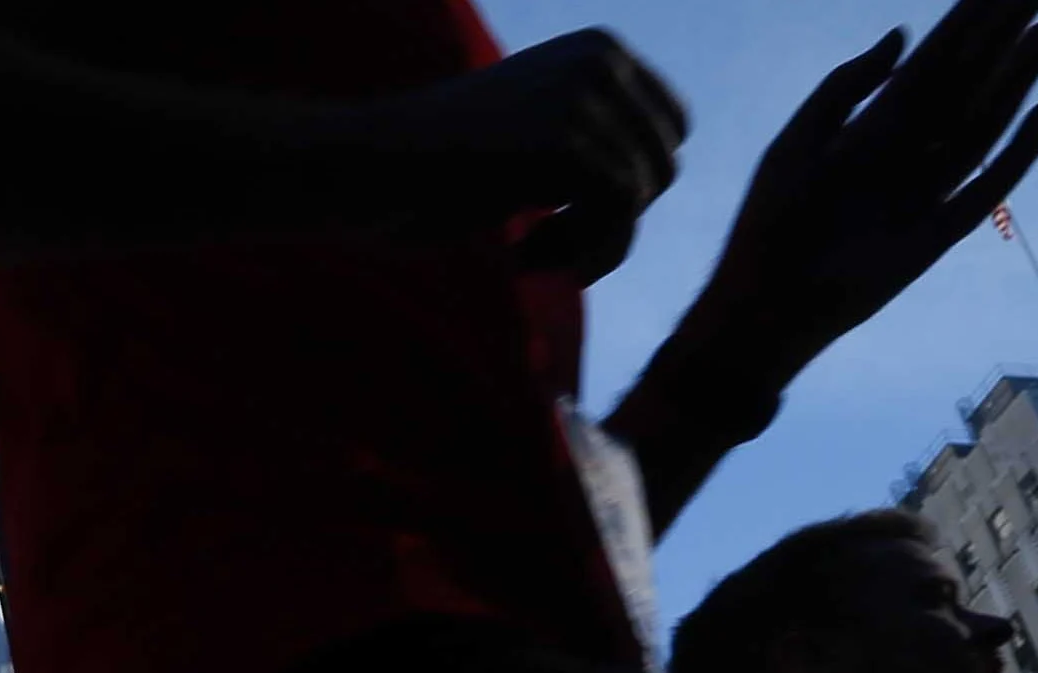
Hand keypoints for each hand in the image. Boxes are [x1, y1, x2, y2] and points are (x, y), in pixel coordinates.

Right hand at [349, 28, 687, 275]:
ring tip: (532, 253)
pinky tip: (524, 258)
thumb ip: (593, 134)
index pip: (669, 129)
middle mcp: (600, 61)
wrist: (368, 166)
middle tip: (545, 242)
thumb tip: (658, 177)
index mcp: (598, 48)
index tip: (565, 213)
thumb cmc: (436, 164)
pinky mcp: (567, 145)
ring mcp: (584, 100)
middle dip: (610, 219)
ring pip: (638, 199)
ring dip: (589, 243)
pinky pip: (617, 220)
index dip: (626, 186)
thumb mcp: (532, 126)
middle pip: (660, 167)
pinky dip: (580, 256)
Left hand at [673, 0, 1037, 374]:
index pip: (929, 65)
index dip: (963, 26)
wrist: (766, 302)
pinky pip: (988, 186)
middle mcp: (905, 154)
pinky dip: (1017, 152)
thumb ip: (844, 87)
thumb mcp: (797, 141)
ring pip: (982, 124)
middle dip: (999, 41)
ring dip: (1015, 80)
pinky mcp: (940, 232)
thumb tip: (902, 35)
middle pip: (964, 86)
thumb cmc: (770, 222)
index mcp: (871, 127)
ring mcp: (926, 191)